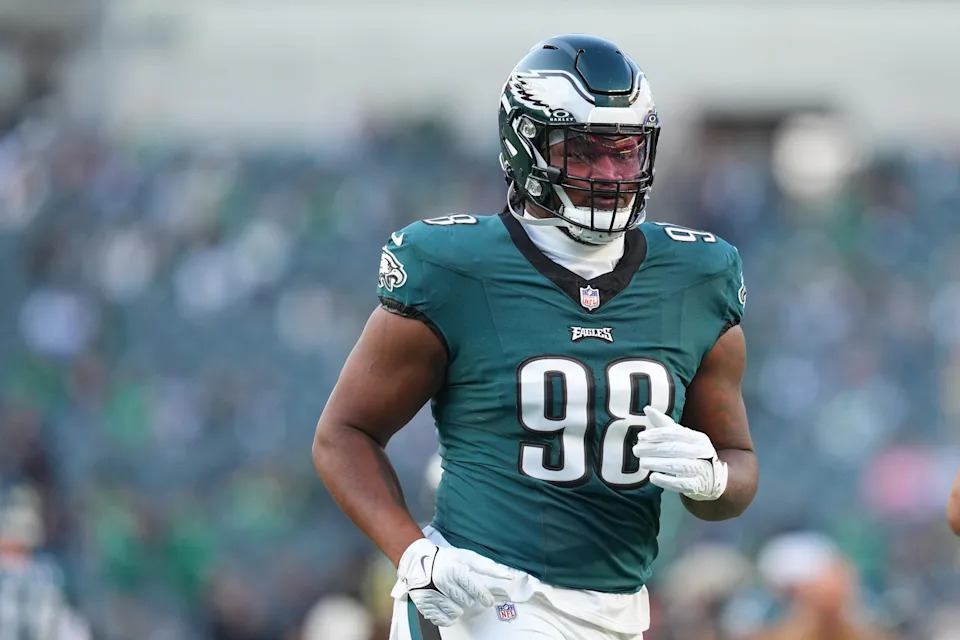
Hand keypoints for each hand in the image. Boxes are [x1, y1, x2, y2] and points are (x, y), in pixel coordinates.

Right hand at [391, 538, 513, 626]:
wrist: (418, 561)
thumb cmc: (446, 558)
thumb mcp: (467, 557)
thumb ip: (489, 567)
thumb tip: (511, 574)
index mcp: (455, 569)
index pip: (474, 588)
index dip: (483, 596)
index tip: (488, 601)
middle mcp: (443, 581)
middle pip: (466, 601)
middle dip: (466, 597)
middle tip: (460, 589)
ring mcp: (432, 594)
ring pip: (456, 612)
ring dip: (457, 607)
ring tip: (452, 596)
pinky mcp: (424, 604)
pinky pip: (442, 619)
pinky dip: (447, 617)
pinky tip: (446, 606)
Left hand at [632, 406, 727, 500]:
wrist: (712, 478)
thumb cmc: (691, 454)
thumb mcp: (681, 438)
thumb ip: (664, 424)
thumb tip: (647, 408)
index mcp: (697, 438)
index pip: (675, 433)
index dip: (657, 434)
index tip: (641, 437)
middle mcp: (702, 452)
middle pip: (675, 449)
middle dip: (653, 449)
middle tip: (636, 450)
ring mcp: (701, 470)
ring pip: (678, 465)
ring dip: (658, 464)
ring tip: (642, 463)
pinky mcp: (697, 486)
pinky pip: (681, 483)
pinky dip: (666, 480)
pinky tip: (653, 477)